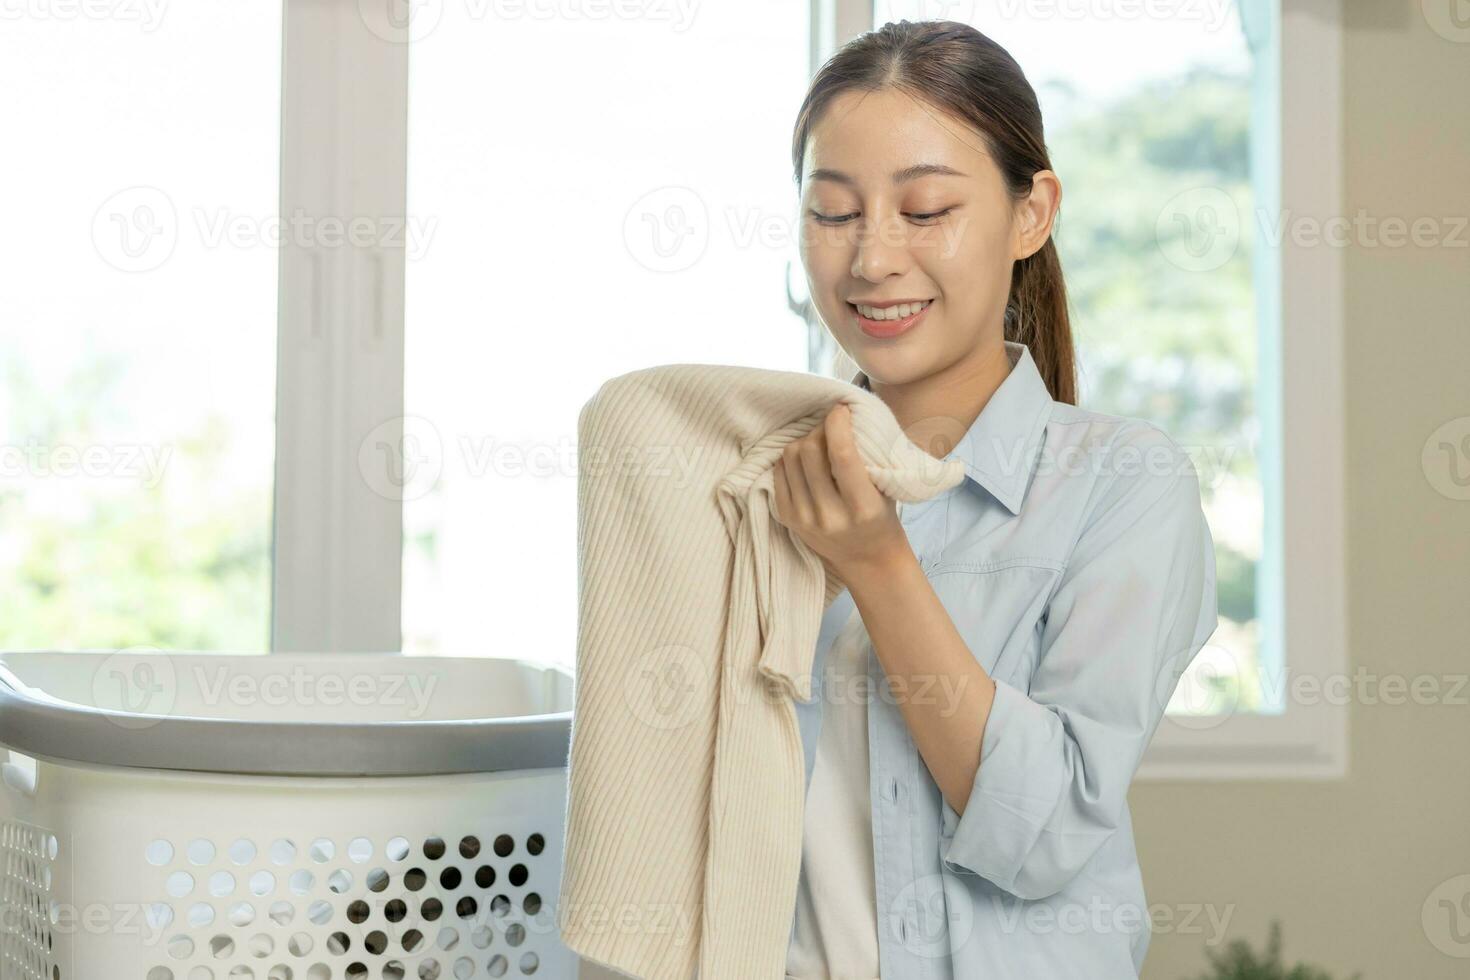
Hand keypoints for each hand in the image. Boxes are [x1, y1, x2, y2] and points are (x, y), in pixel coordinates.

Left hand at [771, 402, 910, 578]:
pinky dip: (791, 458)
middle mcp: (830, 516)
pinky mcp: (787, 518)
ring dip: (805, 440)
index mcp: (862, 508)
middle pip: (809, 451)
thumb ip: (868, 458)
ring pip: (790, 458)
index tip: (841, 410)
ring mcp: (804, 519)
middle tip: (832, 427)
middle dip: (820, 429)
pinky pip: (779, 472)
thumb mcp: (886, 491)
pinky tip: (807, 460)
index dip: (838, 424)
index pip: (842, 455)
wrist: (867, 560)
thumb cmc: (881, 518)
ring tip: (820, 442)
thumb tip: (844, 414)